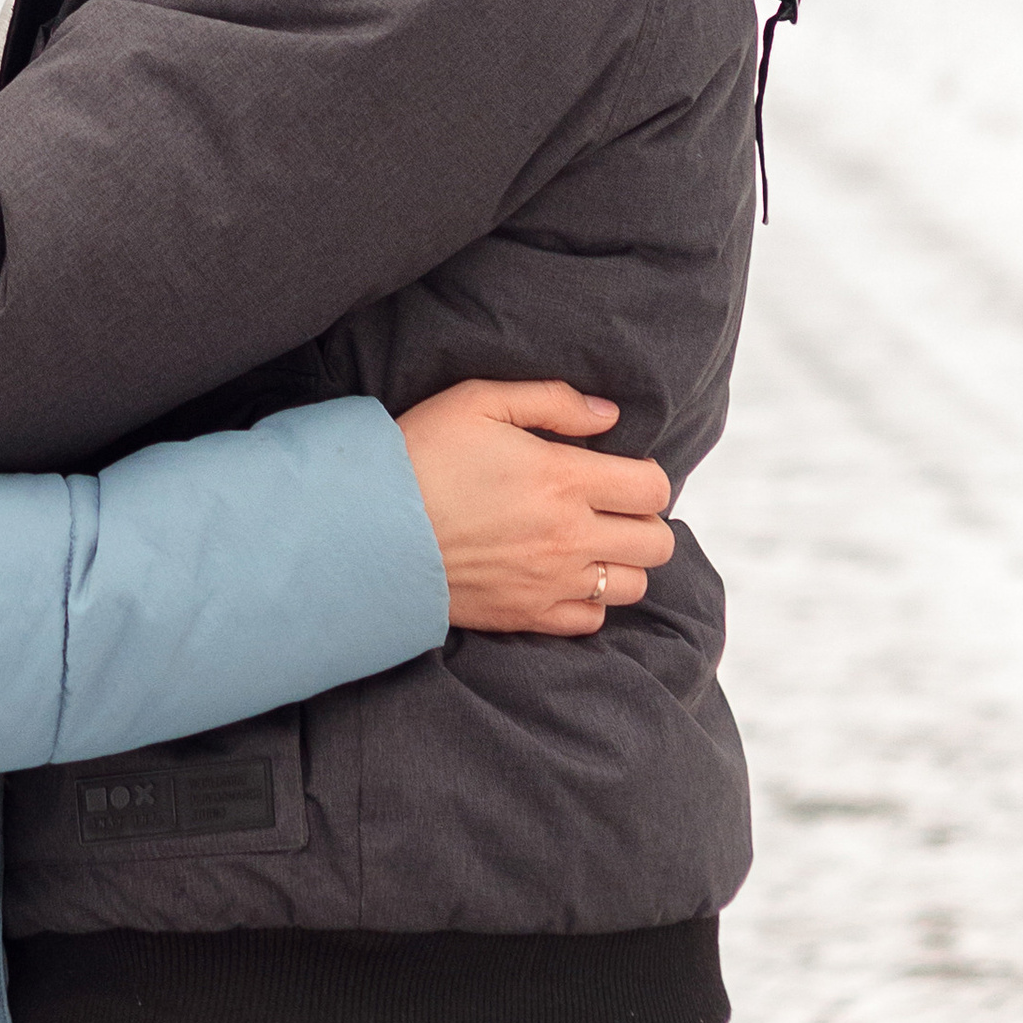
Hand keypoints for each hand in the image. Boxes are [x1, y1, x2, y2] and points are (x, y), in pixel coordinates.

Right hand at [394, 380, 674, 638]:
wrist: (365, 527)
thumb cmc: (419, 454)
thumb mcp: (477, 401)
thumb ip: (552, 401)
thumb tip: (609, 415)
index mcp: (563, 478)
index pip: (653, 488)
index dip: (644, 477)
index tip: (616, 472)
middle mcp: (568, 536)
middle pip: (656, 542)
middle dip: (641, 521)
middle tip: (606, 508)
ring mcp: (550, 582)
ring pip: (632, 585)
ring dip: (620, 562)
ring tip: (587, 544)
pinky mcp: (526, 616)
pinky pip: (591, 621)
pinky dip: (587, 601)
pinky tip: (561, 576)